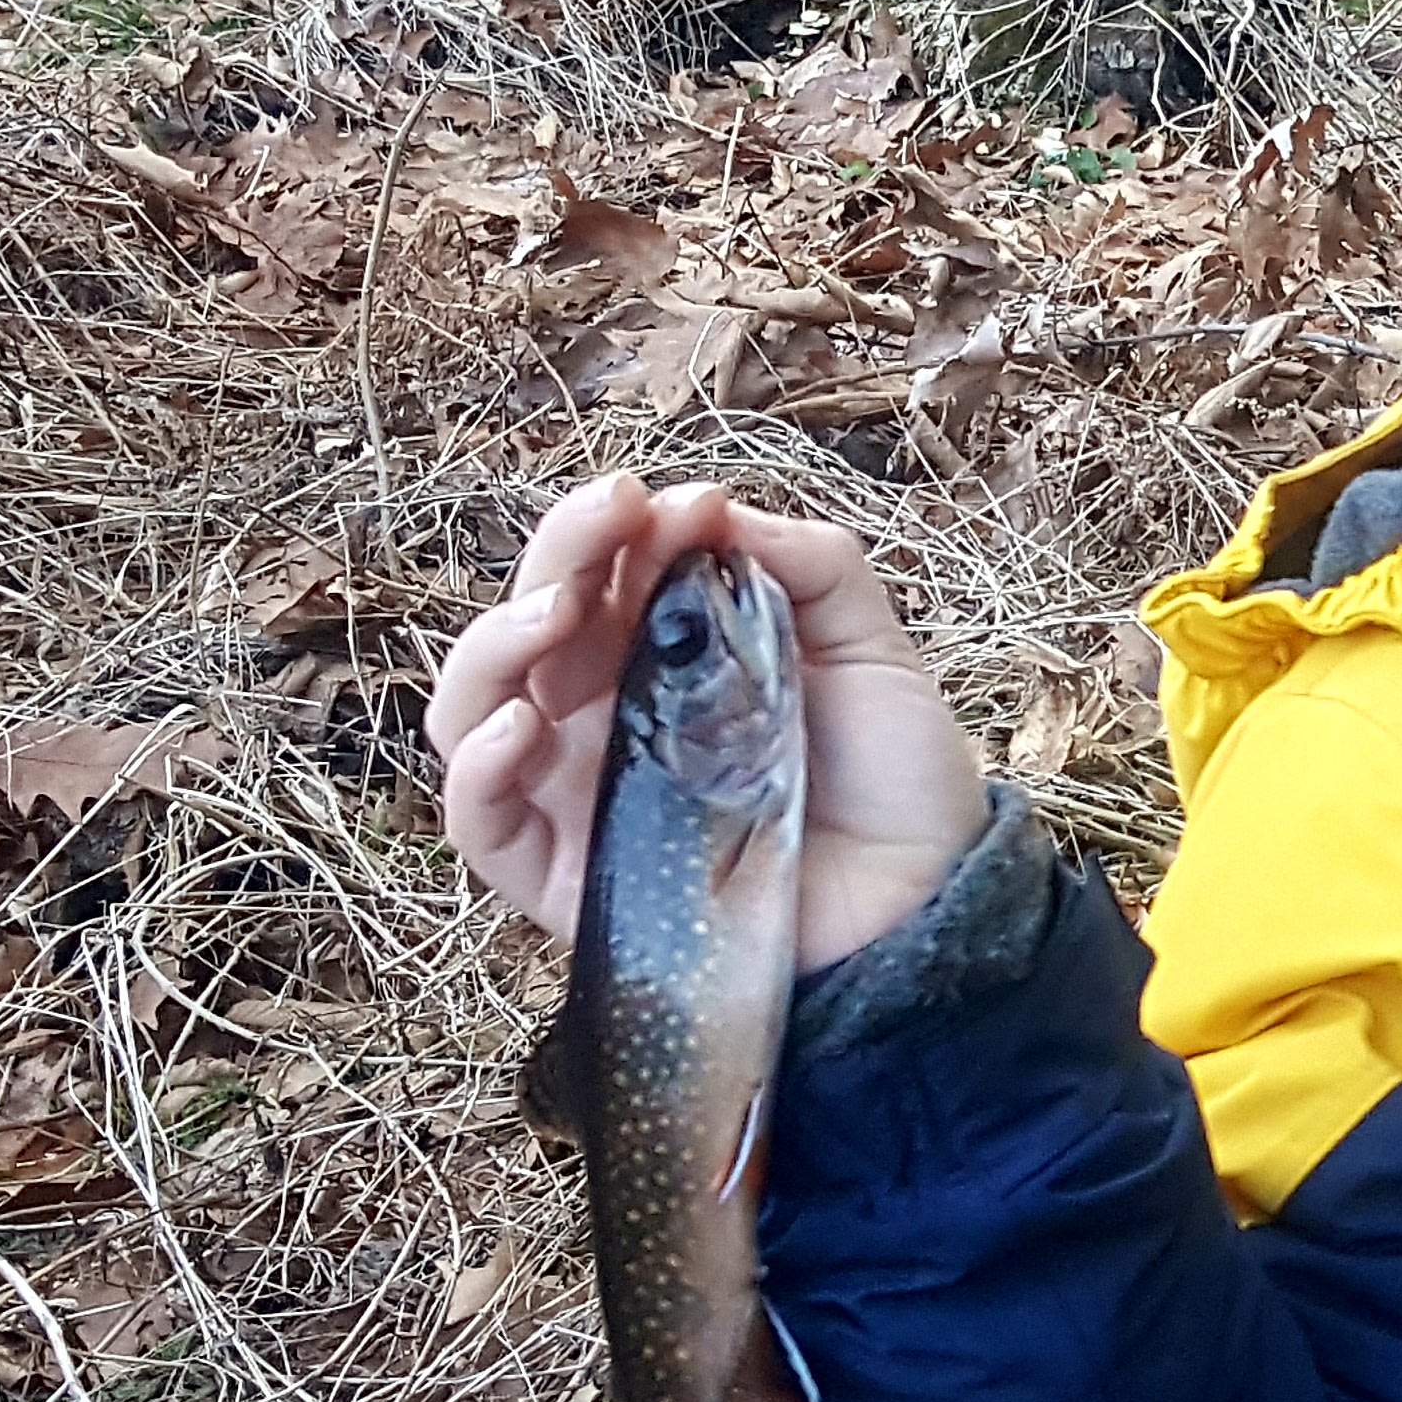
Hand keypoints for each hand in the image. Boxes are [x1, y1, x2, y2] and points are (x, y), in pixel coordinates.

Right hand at [426, 472, 990, 970]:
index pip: (598, 573)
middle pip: (530, 623)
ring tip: (556, 611)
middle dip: (560, 556)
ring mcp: (576, 794)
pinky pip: (483, 824)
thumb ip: (811, 568)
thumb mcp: (869, 649)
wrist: (928, 896)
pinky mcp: (566, 878)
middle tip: (613, 519)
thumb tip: (719, 510)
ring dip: (495, 646)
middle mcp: (602, 715)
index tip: (681, 505)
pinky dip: (478, 769)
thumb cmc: (892, 775)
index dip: (614, 527)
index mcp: (659, 653)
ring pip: (473, 709)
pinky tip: (520, 725)